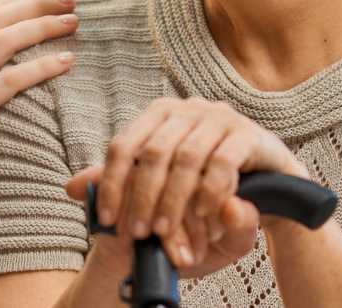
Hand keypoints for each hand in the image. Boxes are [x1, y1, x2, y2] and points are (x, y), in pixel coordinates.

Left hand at [67, 97, 307, 273]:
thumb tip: (70, 188)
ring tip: (165, 231)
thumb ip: (122, 186)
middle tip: (137, 233)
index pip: (122, 145)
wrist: (272, 191)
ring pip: (184, 157)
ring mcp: (217, 117)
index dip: (110, 183)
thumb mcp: (160, 193)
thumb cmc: (206, 192)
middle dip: (140, 196)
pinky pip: (222, 162)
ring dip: (172, 199)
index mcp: (156, 115)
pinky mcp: (247, 134)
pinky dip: (209, 192)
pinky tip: (204, 215)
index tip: (107, 220)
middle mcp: (184, 108)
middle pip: (151, 152)